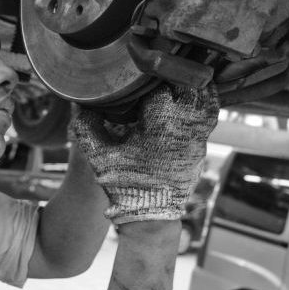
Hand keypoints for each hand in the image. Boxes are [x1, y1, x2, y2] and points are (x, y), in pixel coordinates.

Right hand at [70, 83, 218, 223]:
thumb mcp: (99, 156)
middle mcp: (185, 127)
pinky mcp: (203, 147)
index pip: (161, 82)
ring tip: (177, 77)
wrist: (152, 219)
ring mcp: (198, 138)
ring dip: (192, 86)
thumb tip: (79, 102)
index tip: (139, 71)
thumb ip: (87, 126)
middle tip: (159, 70)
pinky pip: (209, 116)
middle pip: (188, 84)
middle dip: (174, 74)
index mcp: (160, 124)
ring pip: (205, 98)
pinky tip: (189, 97)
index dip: (149, 73)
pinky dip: (202, 103)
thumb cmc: (124, 186)